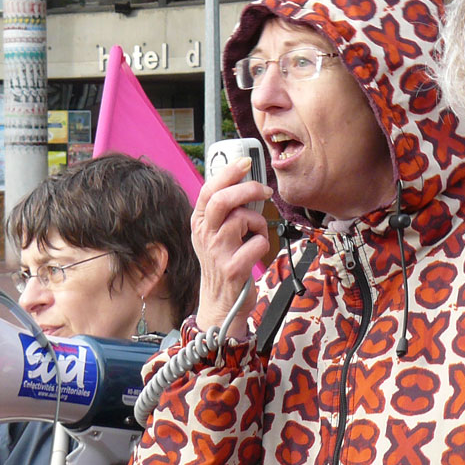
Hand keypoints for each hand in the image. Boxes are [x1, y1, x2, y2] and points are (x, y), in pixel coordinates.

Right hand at [191, 157, 271, 335]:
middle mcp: (205, 235)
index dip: (229, 172)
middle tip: (265, 191)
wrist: (221, 302)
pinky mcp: (233, 268)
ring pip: (243, 219)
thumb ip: (224, 210)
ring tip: (256, 233)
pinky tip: (256, 251)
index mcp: (199, 223)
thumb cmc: (223, 262)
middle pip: (223, 200)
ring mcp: (217, 252)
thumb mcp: (214, 234)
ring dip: (258, 222)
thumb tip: (244, 181)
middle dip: (248, 189)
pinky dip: (264, 243)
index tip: (246, 162)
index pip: (209, 190)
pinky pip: (258, 243)